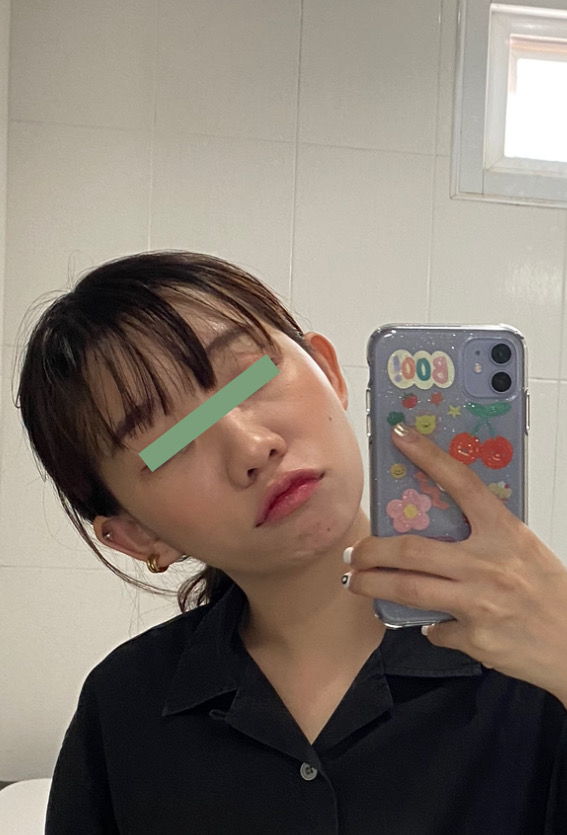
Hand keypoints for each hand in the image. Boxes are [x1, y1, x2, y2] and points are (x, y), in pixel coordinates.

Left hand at [344, 424, 566, 702]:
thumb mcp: (523, 550)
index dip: (428, 456)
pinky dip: (429, 625)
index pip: (462, 483)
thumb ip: (484, 537)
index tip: (400, 436)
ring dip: (373, 585)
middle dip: (373, 550)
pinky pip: (435, 628)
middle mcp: (489, 564)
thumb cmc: (551, 594)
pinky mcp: (475, 637)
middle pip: (412, 549)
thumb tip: (439, 530)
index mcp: (505, 533)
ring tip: (357, 583)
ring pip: (407, 589)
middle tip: (355, 552)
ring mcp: (479, 602)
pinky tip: (432, 622)